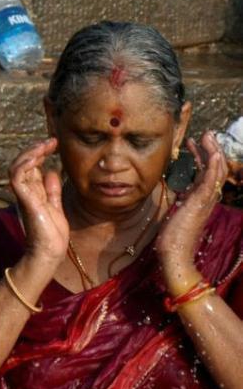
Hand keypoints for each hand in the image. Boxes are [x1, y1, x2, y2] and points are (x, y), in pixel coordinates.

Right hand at [10, 138, 68, 262]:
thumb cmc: (52, 234)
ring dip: (29, 153)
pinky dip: (24, 165)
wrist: (49, 252)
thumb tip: (53, 171)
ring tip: (43, 146)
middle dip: (35, 149)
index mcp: (33, 192)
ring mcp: (24, 195)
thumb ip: (51, 190)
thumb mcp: (55, 206)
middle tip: (50, 141)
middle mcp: (26, 191)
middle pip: (23, 163)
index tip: (53, 143)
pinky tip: (37, 157)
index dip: (40, 153)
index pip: (31, 166)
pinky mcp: (25, 200)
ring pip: (17, 167)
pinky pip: (17, 178)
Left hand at [156, 132, 228, 289]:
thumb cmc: (172, 238)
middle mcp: (206, 199)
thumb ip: (179, 201)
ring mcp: (205, 200)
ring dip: (214, 152)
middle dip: (211, 150)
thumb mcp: (175, 213)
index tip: (192, 143)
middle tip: (206, 134)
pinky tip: (213, 153)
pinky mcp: (201, 202)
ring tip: (208, 137)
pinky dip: (214, 166)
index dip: (200, 157)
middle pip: (215, 170)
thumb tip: (176, 192)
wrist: (174, 254)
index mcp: (199, 200)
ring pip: (216, 171)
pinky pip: (211, 180)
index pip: (204, 174)